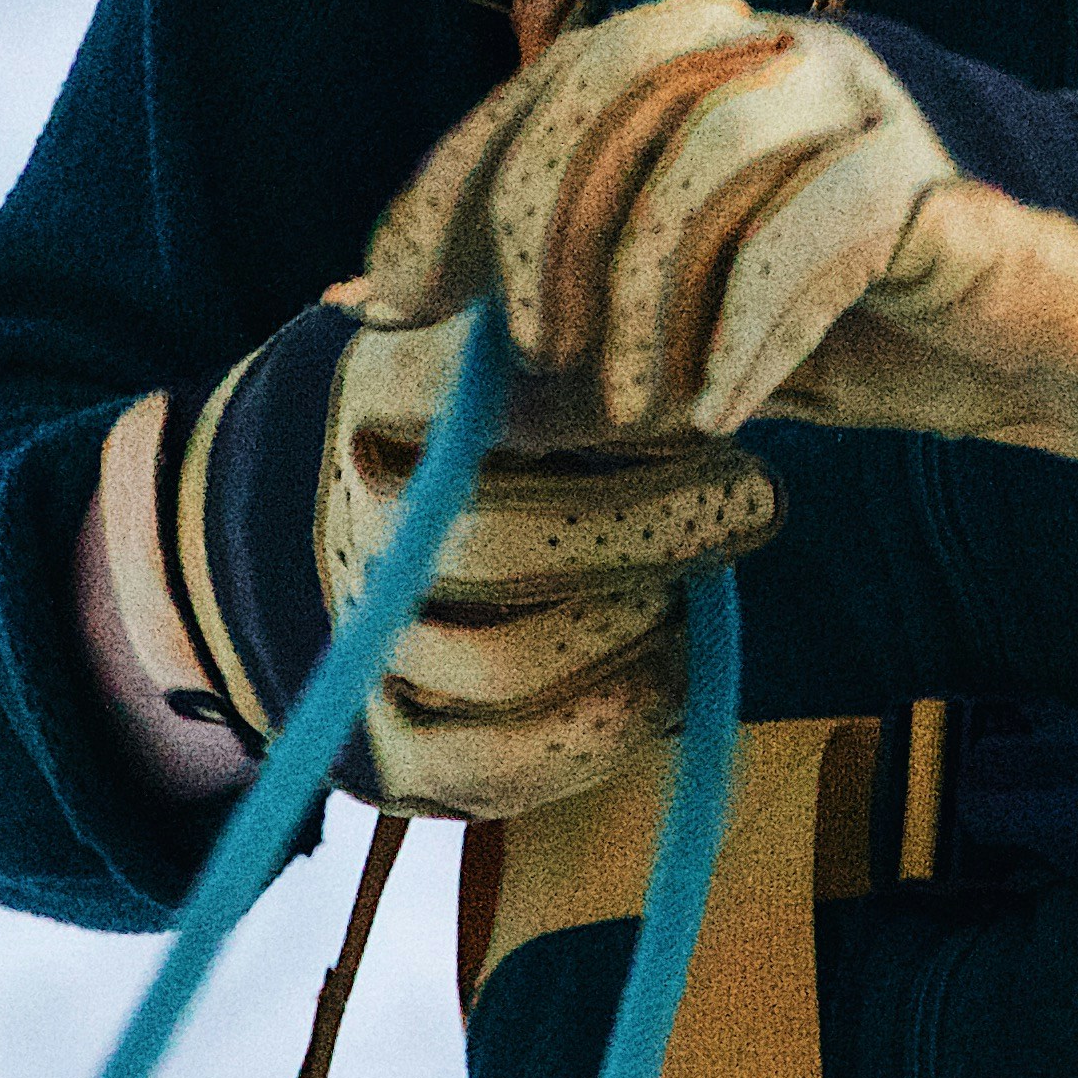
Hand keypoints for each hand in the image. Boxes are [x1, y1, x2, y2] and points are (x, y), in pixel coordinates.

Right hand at [82, 324, 770, 825]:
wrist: (319, 546)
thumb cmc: (469, 420)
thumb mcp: (495, 337)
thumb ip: (573, 324)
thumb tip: (702, 313)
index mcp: (364, 402)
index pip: (465, 391)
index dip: (595, 399)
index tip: (693, 391)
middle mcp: (345, 532)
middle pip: (492, 545)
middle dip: (652, 524)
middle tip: (758, 491)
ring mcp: (356, 652)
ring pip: (503, 662)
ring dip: (632, 620)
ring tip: (693, 578)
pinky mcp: (393, 761)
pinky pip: (508, 765)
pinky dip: (611, 718)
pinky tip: (666, 662)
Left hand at [362, 0, 1077, 508]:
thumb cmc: (881, 337)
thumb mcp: (686, 336)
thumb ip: (554, 322)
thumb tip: (368, 320)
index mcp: (718, 72)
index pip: (553, 81)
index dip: (456, 177)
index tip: (390, 293)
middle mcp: (787, 56)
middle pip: (618, 73)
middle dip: (542, 210)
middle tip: (535, 345)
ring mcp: (872, 103)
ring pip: (714, 135)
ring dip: (648, 280)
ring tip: (647, 400)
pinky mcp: (943, 177)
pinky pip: (824, 222)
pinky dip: (751, 323)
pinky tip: (731, 409)